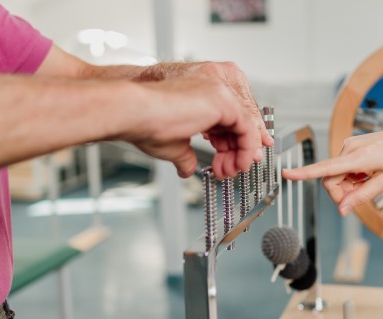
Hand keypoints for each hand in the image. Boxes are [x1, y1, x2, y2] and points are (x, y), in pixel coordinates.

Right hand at [120, 75, 261, 177]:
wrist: (134, 114)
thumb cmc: (146, 122)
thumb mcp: (176, 143)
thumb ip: (187, 154)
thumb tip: (188, 168)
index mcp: (205, 88)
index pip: (234, 114)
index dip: (236, 140)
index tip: (235, 159)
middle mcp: (216, 82)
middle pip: (243, 118)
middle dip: (239, 149)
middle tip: (230, 169)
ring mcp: (221, 89)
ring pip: (248, 124)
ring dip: (241, 153)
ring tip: (229, 171)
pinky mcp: (225, 100)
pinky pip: (248, 127)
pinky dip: (246, 148)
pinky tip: (237, 163)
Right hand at [282, 123, 382, 215]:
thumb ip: (361, 197)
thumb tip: (342, 210)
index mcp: (358, 158)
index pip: (325, 168)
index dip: (304, 173)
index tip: (287, 174)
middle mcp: (349, 149)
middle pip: (330, 179)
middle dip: (340, 192)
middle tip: (360, 197)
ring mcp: (349, 146)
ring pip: (336, 174)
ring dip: (348, 184)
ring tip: (368, 182)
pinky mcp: (350, 145)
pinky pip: (342, 167)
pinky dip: (351, 176)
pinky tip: (366, 173)